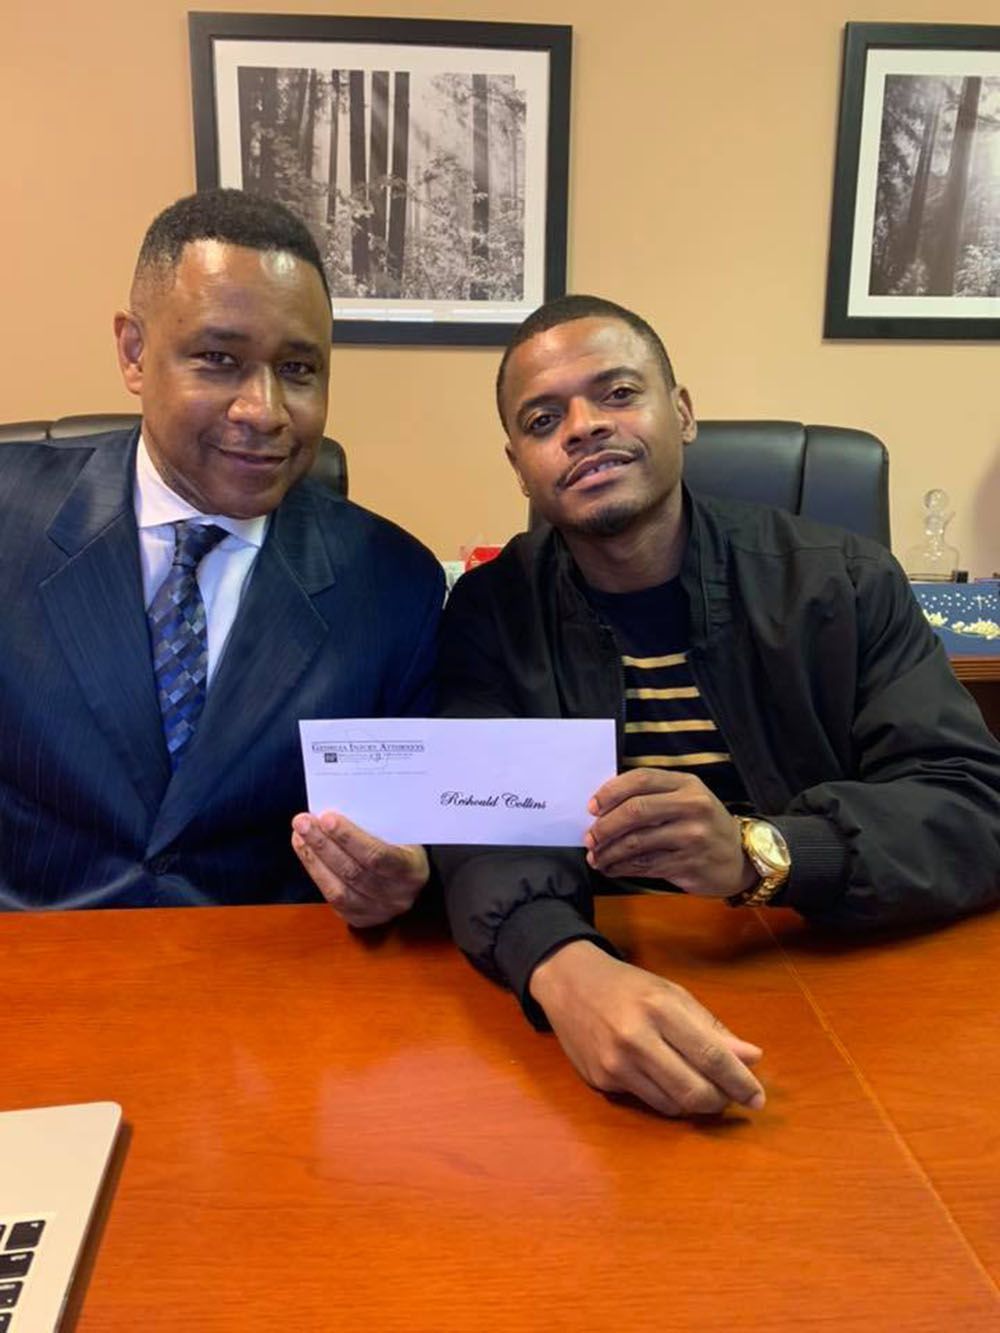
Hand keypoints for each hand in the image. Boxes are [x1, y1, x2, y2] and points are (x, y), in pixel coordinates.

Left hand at [291, 812, 428, 926]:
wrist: (412, 877)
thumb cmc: (404, 845)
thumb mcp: (402, 832)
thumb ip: (378, 825)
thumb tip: (337, 810)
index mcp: (413, 870)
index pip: (379, 856)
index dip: (350, 838)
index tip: (327, 817)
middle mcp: (397, 896)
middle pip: (354, 872)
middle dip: (323, 844)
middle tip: (302, 821)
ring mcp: (378, 912)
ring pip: (338, 889)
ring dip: (314, 858)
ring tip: (299, 834)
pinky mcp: (360, 918)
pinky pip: (332, 899)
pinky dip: (316, 872)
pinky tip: (305, 850)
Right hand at [529, 941, 764, 1116]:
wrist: (568, 983)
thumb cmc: (628, 986)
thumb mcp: (672, 994)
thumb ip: (711, 1028)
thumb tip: (752, 1058)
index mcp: (660, 1008)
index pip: (711, 1055)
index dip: (740, 1081)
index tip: (758, 1098)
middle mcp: (636, 1038)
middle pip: (694, 1090)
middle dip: (721, 1100)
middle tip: (732, 1096)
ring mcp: (615, 1064)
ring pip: (673, 1105)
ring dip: (696, 1103)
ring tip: (704, 1088)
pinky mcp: (601, 1081)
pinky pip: (649, 1103)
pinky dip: (668, 1099)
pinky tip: (669, 1081)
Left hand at [585, 769, 754, 897]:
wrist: (740, 857)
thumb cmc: (702, 824)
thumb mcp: (686, 798)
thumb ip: (652, 795)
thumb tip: (602, 808)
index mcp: (686, 784)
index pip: (640, 779)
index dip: (610, 792)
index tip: (591, 807)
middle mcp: (692, 806)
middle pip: (635, 811)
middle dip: (605, 826)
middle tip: (589, 838)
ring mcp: (692, 836)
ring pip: (636, 842)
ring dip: (609, 852)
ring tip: (596, 857)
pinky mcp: (689, 863)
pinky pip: (645, 865)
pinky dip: (622, 868)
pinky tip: (612, 868)